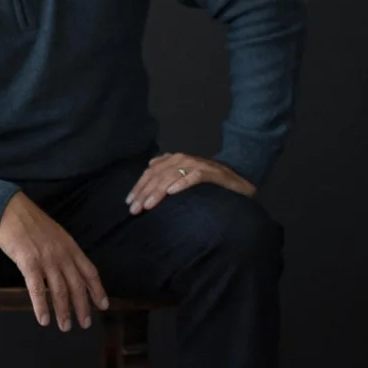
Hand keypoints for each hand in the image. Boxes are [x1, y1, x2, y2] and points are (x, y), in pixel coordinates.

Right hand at [0, 192, 108, 331]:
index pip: (90, 271)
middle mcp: (62, 254)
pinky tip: (44, 319)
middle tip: (85, 324)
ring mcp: (46, 259)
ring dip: (64, 311)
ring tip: (65, 326)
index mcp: (70, 246)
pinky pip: (38, 289)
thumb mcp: (55, 234)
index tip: (103, 305)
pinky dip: (42, 306)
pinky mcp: (28, 263)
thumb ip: (64, 251)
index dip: (97, 290)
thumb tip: (69, 271)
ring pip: (60, 290)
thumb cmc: (30, 222)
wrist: (9, 210)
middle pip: (77, 285)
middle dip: (83, 306)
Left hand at [125, 153, 254, 214]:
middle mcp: (183, 159)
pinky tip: (172, 192)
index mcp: (174, 159)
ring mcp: (197, 165)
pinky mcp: (211, 173)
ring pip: (171, 176)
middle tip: (135, 209)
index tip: (129, 202)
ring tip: (148, 205)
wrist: (238, 175)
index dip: (139, 187)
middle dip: (144, 193)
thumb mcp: (185, 172)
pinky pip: (194, 177)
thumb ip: (168, 169)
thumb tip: (150, 166)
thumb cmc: (208, 177)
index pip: (151, 172)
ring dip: (158, 191)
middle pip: (158, 175)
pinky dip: (182, 183)